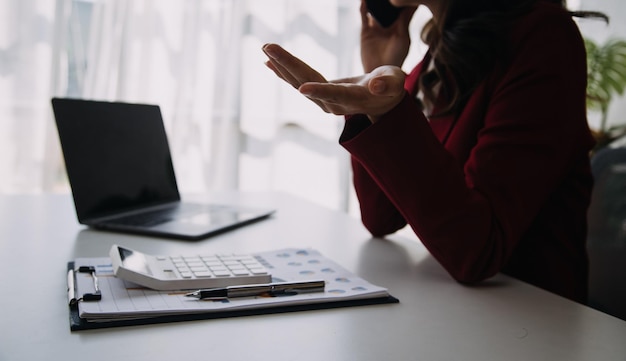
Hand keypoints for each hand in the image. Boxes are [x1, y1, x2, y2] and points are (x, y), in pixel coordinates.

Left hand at [263, 43, 405, 122]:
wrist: (382, 101)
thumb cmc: (391, 87)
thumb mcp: (395, 82)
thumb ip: (388, 83)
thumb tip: (376, 85)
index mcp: (354, 99)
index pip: (336, 94)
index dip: (321, 90)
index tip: (303, 88)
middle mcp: (334, 103)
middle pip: (309, 83)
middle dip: (289, 65)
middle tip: (270, 48)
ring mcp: (324, 100)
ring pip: (300, 81)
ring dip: (282, 65)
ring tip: (266, 49)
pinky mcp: (318, 94)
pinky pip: (299, 81)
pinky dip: (283, 71)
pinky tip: (268, 61)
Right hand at [360, 0, 416, 71]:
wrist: (381, 72)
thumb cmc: (396, 58)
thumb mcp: (403, 37)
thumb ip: (404, 20)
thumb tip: (413, 4)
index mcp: (400, 24)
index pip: (401, 7)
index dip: (400, 1)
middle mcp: (388, 24)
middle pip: (387, 6)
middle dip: (387, 0)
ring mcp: (376, 27)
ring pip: (375, 9)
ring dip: (375, 2)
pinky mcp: (366, 31)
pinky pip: (364, 16)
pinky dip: (363, 7)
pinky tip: (364, 0)